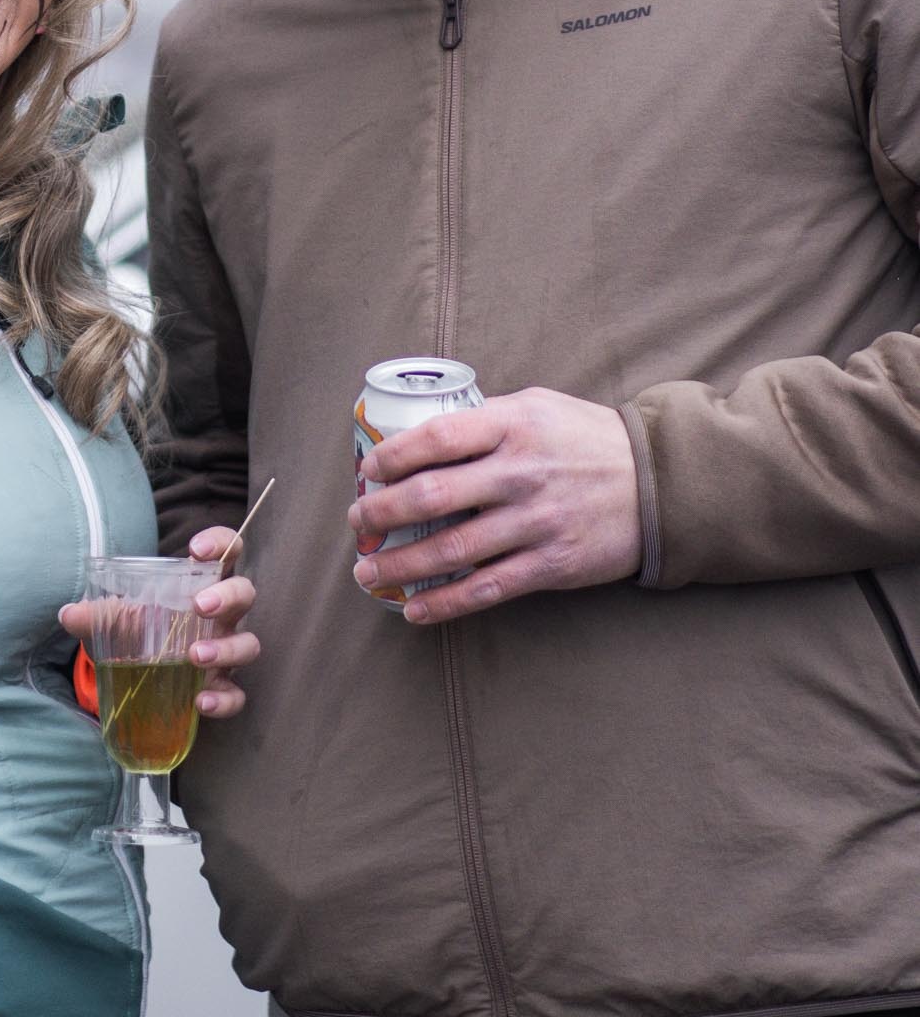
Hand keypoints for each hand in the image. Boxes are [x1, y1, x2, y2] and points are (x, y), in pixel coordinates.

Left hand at [58, 528, 258, 717]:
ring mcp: (227, 650)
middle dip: (227, 596)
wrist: (141, 675)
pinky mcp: (223, 687)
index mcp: (202, 584)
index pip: (227, 551)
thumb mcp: (117, 619)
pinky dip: (224, 699)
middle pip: (245, 594)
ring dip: (226, 648)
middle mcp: (222, 615)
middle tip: (200, 605)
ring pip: (248, 644)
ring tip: (195, 656)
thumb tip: (69, 614)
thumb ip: (95, 615)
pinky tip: (201, 701)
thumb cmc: (139, 631)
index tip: (196, 550)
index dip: (220, 543)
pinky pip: (237, 694)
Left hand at [349, 388, 639, 623]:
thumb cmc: (587, 439)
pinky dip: (443, 603)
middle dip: (382, 514)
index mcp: (512, 425)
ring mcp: (535, 521)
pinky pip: (485, 589)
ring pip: (450, 550)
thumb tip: (424, 436)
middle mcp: (519, 473)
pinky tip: (413, 609)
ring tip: (368, 572)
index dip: (392, 457)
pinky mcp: (551, 564)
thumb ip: (486, 420)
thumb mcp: (538, 407)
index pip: (436, 438)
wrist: (659, 482)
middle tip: (358, 525)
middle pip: (431, 497)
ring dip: (400, 565)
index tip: (367, 473)